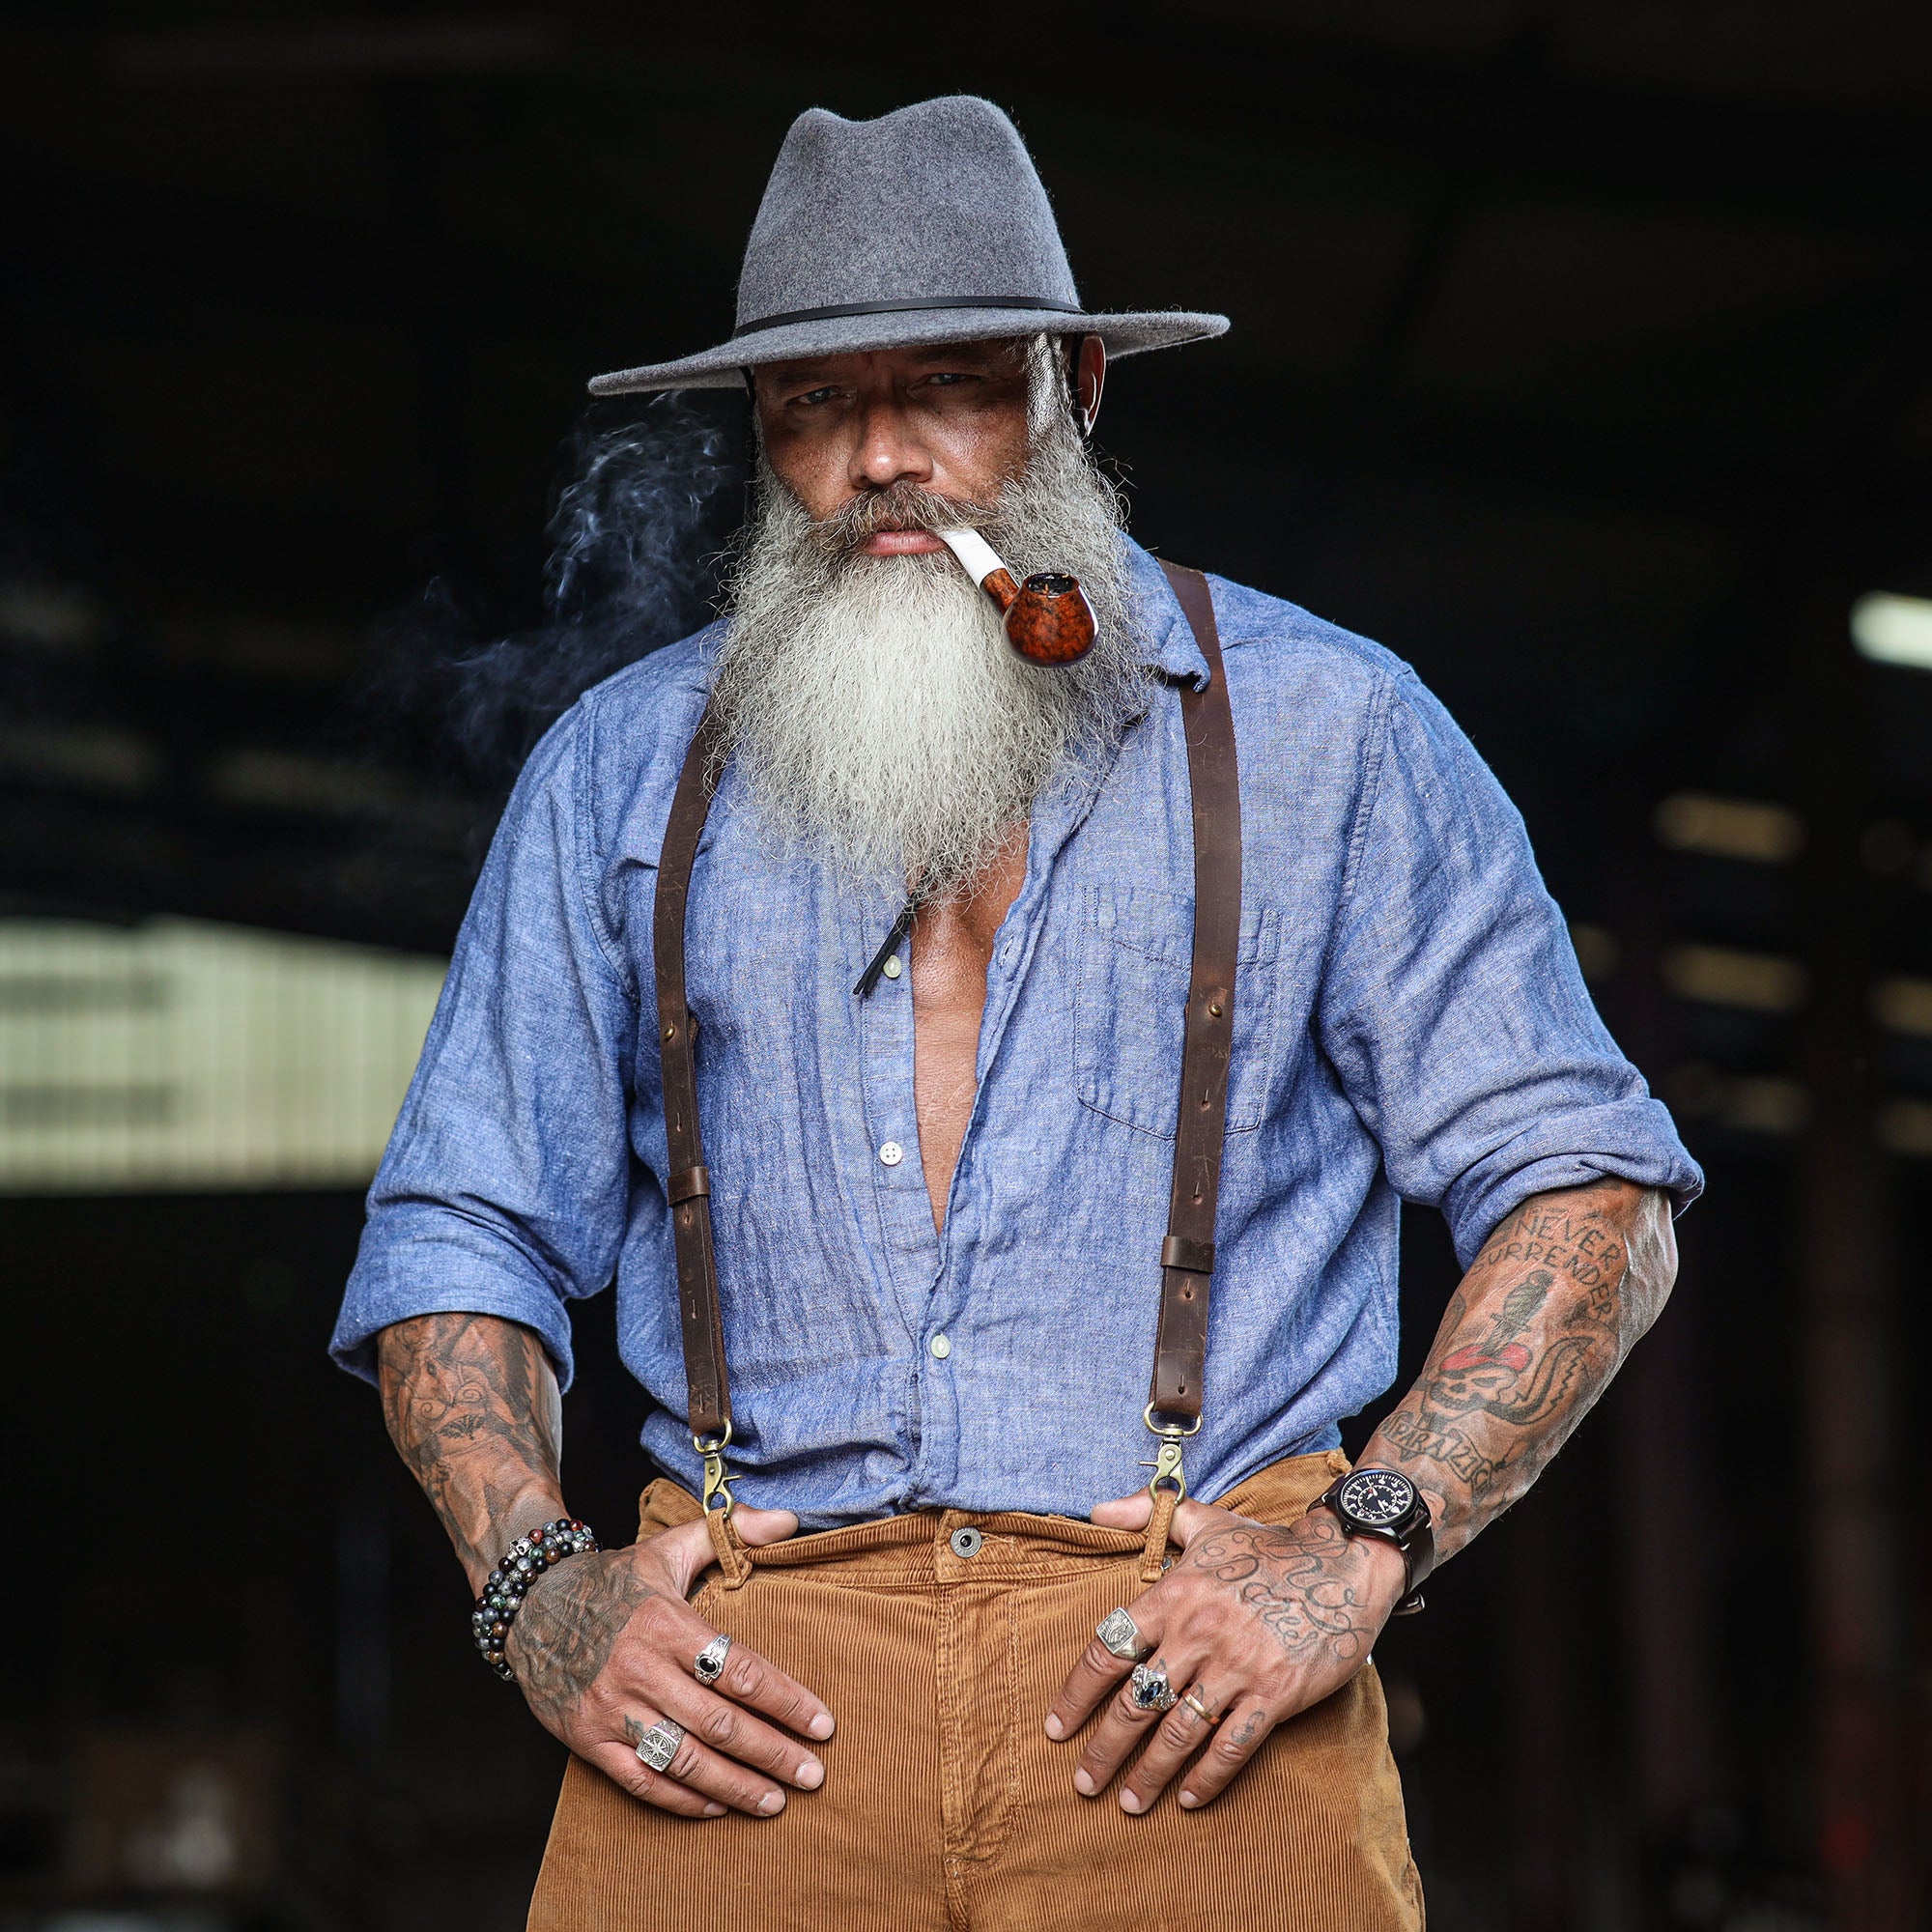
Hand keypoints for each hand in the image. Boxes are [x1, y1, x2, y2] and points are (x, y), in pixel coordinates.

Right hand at [506, 1506, 833, 1818]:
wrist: (530, 1604)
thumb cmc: (612, 1580)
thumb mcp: (668, 1547)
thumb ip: (730, 1531)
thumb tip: (789, 1521)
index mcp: (667, 1624)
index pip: (739, 1670)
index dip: (785, 1702)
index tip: (822, 1725)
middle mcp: (641, 1670)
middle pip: (720, 1724)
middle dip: (772, 1753)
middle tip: (812, 1775)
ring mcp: (613, 1709)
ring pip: (684, 1760)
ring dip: (736, 1787)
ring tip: (775, 1801)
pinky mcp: (587, 1739)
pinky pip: (640, 1780)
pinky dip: (681, 1799)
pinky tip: (717, 1806)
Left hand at [1045, 1490, 1406, 1812]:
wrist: (1343, 1563)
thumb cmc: (1268, 1546)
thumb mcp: (1204, 1520)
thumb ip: (1146, 1513)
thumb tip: (1096, 1510)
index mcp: (1175, 1595)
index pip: (1111, 1650)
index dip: (1078, 1693)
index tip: (1058, 1727)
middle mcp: (1199, 1633)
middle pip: (1137, 1701)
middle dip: (1105, 1748)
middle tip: (1084, 1782)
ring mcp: (1238, 1666)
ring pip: (1179, 1732)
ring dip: (1149, 1773)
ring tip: (1129, 1801)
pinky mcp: (1276, 1693)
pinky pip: (1232, 1746)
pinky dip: (1207, 1778)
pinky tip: (1188, 1799)